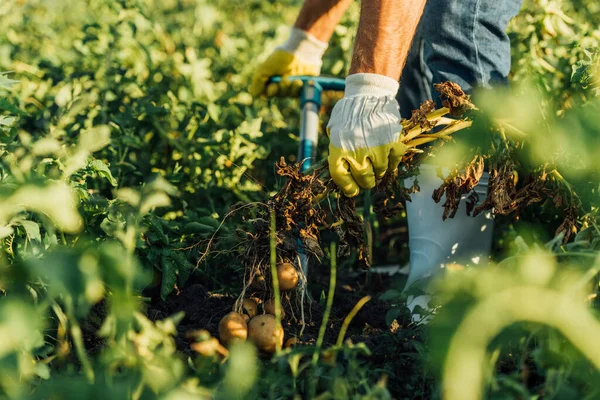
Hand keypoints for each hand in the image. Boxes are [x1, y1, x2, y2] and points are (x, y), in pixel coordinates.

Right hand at [249, 28, 326, 97]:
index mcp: (270, 81)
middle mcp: (282, 85)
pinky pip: (303, 95)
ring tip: (297, 81)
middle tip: (286, 79)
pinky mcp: (305, 86)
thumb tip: (255, 95)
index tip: (274, 85)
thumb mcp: (266, 67)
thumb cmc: (282, 57)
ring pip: (290, 95)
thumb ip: (258, 81)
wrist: (302, 49)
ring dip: (292, 88)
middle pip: (280, 95)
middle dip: (282, 88)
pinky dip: (304, 90)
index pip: (268, 94)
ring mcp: (294, 86)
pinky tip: (306, 83)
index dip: (271, 91)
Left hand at [327, 73, 406, 197]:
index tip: (352, 190)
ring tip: (377, 164)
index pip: (341, 178)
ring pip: (380, 173)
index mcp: (338, 149)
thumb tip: (340, 173)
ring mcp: (376, 149)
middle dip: (365, 182)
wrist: (369, 94)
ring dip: (378, 172)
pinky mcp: (393, 143)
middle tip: (367, 179)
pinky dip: (392, 163)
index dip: (347, 188)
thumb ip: (335, 150)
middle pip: (363, 179)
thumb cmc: (348, 113)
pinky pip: (394, 163)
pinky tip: (388, 157)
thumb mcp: (333, 130)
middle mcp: (357, 152)